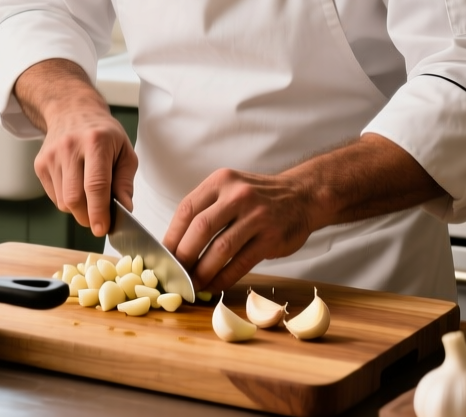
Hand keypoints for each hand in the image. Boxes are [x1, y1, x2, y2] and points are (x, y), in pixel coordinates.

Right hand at [14, 59, 136, 236]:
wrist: (72, 111)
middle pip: (75, 198)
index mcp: (96, 142)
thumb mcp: (125, 152)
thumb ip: (125, 183)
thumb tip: (124, 210)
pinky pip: (54, 197)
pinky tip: (76, 186)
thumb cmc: (104, 134)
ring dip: (78, 209)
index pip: (95, 185)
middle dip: (88, 217)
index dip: (99, 211)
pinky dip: (67, 201)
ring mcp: (51, 156)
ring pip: (63, 201)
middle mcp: (70, 147)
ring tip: (89, 196)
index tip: (103, 229)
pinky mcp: (40, 164)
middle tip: (99, 220)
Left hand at [164, 168, 318, 291]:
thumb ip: (206, 209)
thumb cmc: (258, 198)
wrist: (302, 196)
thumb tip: (176, 244)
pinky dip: (224, 277)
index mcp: (221, 181)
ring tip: (193, 284)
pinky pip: (241, 263)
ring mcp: (256, 216)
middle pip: (200, 229)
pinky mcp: (271, 237)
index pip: (187, 209)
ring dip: (203, 271)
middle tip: (175, 273)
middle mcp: (238, 195)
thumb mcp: (230, 189)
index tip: (163, 255)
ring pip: (220, 248)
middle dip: (184, 256)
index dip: (171, 235)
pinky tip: (214, 285)